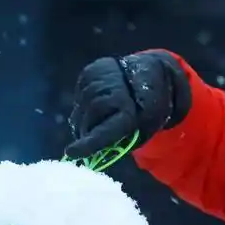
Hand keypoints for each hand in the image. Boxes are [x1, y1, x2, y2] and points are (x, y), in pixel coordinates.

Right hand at [64, 50, 190, 160]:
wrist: (153, 73)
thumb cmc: (148, 110)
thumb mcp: (142, 131)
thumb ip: (120, 142)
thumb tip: (94, 153)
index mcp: (129, 111)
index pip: (103, 132)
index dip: (86, 145)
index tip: (70, 153)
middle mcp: (112, 92)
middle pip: (86, 121)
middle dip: (86, 133)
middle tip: (93, 137)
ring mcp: (98, 79)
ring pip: (79, 110)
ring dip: (84, 120)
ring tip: (98, 118)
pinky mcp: (89, 72)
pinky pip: (79, 98)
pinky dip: (84, 106)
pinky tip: (97, 103)